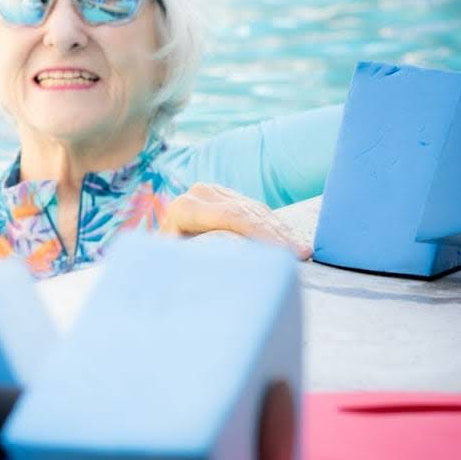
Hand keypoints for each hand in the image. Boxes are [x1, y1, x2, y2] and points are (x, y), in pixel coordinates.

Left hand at [160, 183, 310, 258]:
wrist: (158, 251)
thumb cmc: (167, 262)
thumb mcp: (174, 260)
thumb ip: (192, 258)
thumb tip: (222, 266)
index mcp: (184, 207)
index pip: (230, 216)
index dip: (260, 233)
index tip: (282, 252)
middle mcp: (200, 194)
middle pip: (246, 212)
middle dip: (275, 234)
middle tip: (300, 255)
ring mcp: (214, 192)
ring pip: (255, 210)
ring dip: (280, 232)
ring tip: (302, 252)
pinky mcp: (227, 197)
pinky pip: (256, 210)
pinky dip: (275, 227)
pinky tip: (292, 242)